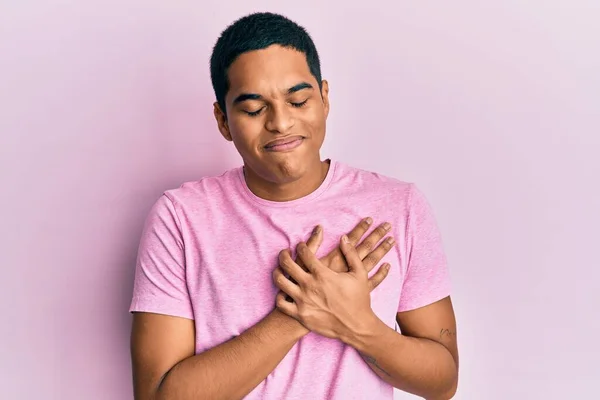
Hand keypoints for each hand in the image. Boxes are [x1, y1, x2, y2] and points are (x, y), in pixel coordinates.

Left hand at [273, 234, 389, 340]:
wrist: (356, 326)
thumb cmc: (359, 299)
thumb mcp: (360, 274)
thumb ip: (351, 254)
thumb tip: (344, 238)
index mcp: (322, 274)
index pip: (304, 253)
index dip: (300, 246)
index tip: (300, 246)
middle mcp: (309, 286)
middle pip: (287, 264)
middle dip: (284, 255)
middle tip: (284, 253)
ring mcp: (303, 301)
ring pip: (280, 281)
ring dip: (277, 272)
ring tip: (279, 269)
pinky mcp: (300, 315)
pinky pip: (281, 303)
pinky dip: (279, 295)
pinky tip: (283, 291)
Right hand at [286, 218, 394, 289]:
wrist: (308, 312)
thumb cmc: (301, 287)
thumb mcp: (303, 264)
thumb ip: (312, 246)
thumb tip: (320, 227)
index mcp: (336, 260)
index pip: (351, 240)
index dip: (361, 229)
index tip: (370, 219)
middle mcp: (347, 268)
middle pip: (365, 248)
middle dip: (376, 236)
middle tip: (388, 225)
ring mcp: (353, 281)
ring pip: (371, 262)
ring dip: (382, 251)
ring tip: (392, 240)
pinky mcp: (356, 293)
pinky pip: (373, 282)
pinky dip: (381, 274)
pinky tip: (388, 266)